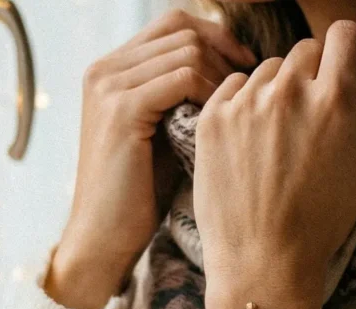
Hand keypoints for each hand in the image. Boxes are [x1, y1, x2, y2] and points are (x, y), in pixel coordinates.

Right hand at [46, 9, 256, 308]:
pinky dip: (211, 93)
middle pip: (182, 29)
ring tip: (238, 108)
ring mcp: (110, 87)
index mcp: (109, 71)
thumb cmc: (138, 198)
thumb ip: (181, 98)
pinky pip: (183, 76)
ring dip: (222, 76)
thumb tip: (234, 74)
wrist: (104, 238)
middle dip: (224, 53)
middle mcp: (104, 70)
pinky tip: (223, 120)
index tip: (245, 63)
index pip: (172, 24)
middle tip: (252, 86)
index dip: (215, 35)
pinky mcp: (122, 109)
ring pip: (187, 49)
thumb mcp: (161, 135)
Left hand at [193, 20, 355, 308]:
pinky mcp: (211, 119)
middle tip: (305, 122)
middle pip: (304, 50)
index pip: (344, 34)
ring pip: (267, 69)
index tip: (339, 74)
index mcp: (334, 101)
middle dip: (310, 75)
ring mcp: (245, 104)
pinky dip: (241, 104)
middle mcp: (288, 92)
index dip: (345, 52)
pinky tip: (247, 144)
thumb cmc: (320, 225)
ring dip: (274, 91)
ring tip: (273, 140)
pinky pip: (232, 87)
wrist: (260, 265)